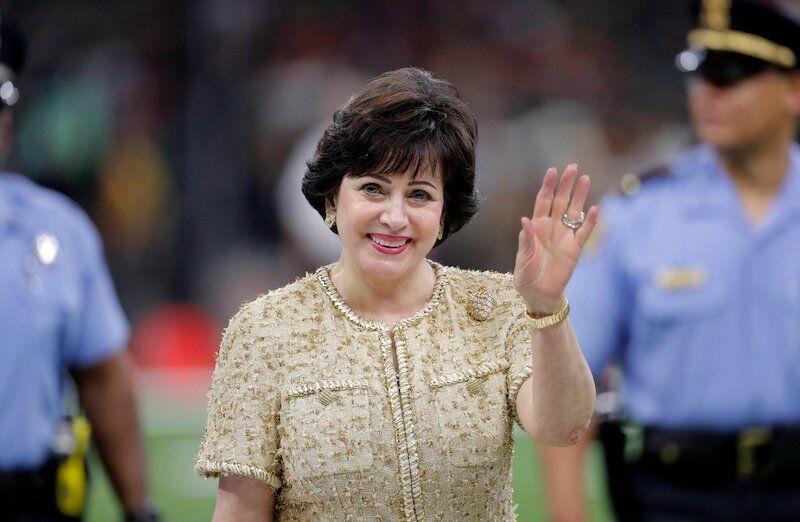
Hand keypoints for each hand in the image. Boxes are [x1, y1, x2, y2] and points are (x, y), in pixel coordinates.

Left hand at [513, 164, 598, 313]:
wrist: (539, 295)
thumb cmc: (526, 277)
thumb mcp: (522, 259)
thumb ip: (526, 240)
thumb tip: (525, 220)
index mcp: (536, 227)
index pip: (543, 201)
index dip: (548, 186)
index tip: (553, 170)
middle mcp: (551, 228)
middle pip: (560, 201)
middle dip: (566, 184)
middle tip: (573, 167)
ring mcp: (564, 237)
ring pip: (574, 212)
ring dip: (580, 196)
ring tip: (586, 179)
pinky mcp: (575, 249)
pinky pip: (584, 232)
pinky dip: (590, 222)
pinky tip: (594, 209)